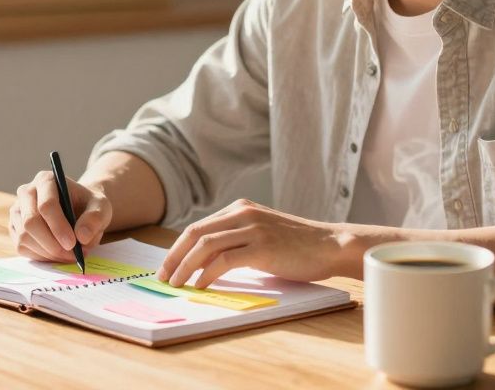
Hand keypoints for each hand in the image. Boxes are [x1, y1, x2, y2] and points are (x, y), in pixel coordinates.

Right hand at [8, 170, 112, 261]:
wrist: (79, 210)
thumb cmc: (88, 206)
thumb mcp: (101, 207)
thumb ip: (95, 218)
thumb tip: (82, 237)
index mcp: (46, 180)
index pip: (46, 205)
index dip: (58, 227)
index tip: (73, 244)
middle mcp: (26, 192)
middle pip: (30, 222)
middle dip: (52, 243)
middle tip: (72, 255)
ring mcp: (17, 211)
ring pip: (24, 237)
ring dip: (48, 252)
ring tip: (70, 255)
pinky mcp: (15, 228)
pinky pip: (22, 247)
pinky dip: (41, 256)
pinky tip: (57, 254)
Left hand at [157, 199, 360, 288]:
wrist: (331, 245)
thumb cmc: (298, 246)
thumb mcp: (261, 235)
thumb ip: (236, 240)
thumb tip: (205, 263)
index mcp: (240, 208)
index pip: (198, 227)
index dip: (178, 248)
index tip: (168, 267)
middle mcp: (243, 213)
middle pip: (195, 233)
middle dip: (174, 256)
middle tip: (163, 277)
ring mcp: (252, 228)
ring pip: (205, 245)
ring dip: (185, 266)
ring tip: (177, 284)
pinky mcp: (262, 246)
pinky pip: (224, 260)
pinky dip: (207, 274)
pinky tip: (201, 285)